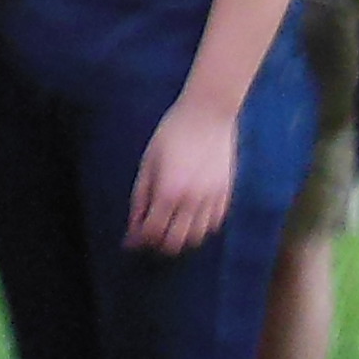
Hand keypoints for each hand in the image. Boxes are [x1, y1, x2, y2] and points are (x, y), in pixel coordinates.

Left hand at [126, 96, 241, 255]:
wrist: (209, 113)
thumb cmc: (172, 132)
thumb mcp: (148, 162)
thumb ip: (140, 196)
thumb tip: (134, 226)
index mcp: (169, 192)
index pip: (153, 232)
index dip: (139, 241)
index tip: (131, 240)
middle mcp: (192, 201)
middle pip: (175, 242)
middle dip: (158, 245)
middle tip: (149, 236)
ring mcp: (213, 199)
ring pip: (197, 237)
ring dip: (180, 238)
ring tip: (170, 228)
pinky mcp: (227, 194)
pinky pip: (213, 224)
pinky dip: (200, 227)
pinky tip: (190, 217)